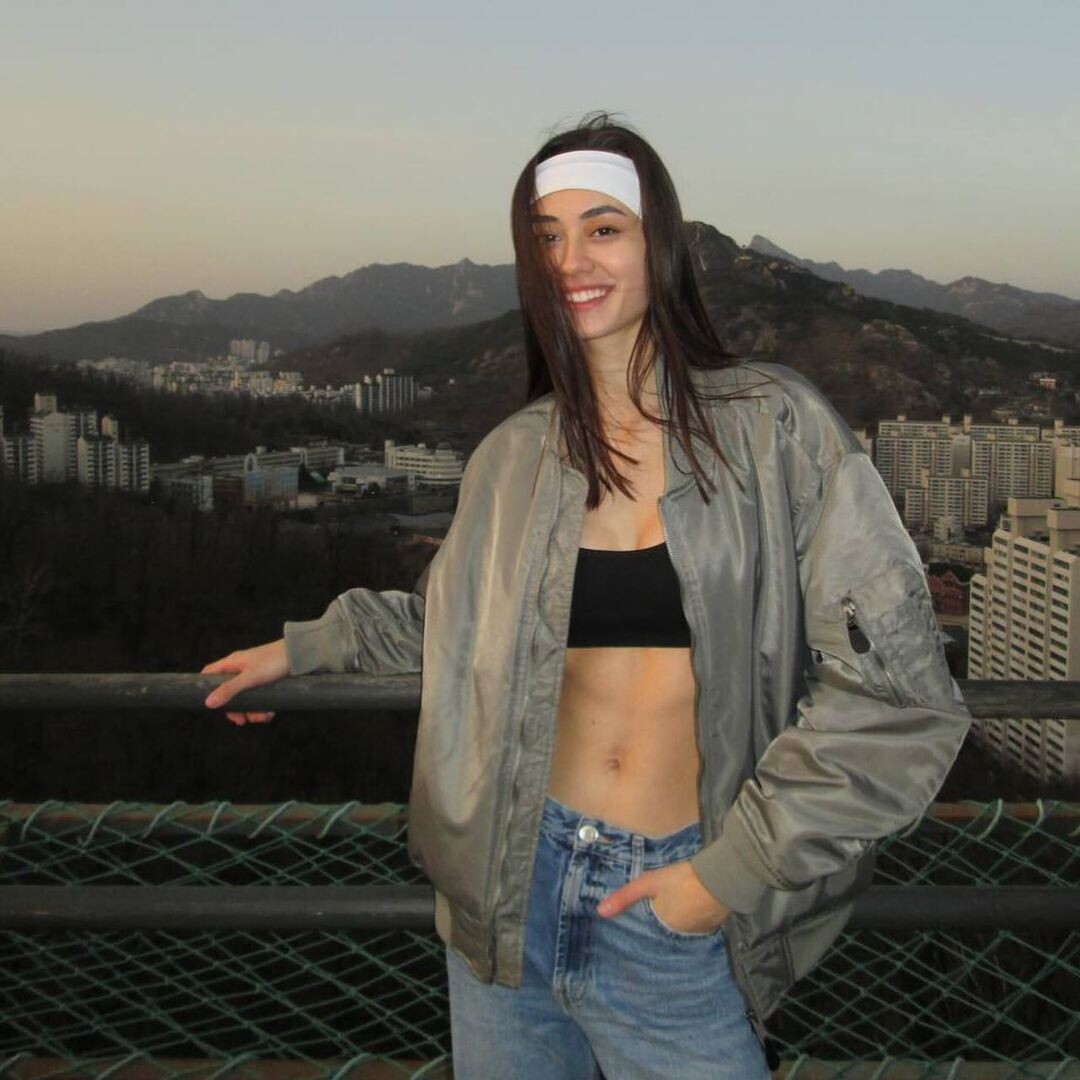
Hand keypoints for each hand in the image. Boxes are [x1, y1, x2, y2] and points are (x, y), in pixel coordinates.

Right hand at [202, 639, 287, 725]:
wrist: (301, 655)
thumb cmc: (273, 661)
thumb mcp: (249, 678)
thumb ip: (229, 690)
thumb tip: (209, 703)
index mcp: (232, 663)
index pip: (210, 674)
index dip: (207, 689)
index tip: (214, 706)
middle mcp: (241, 669)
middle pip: (229, 692)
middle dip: (236, 708)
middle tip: (242, 720)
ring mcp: (254, 675)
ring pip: (246, 698)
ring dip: (252, 711)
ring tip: (261, 717)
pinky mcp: (267, 682)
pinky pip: (260, 698)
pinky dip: (263, 707)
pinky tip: (269, 714)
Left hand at [597, 859, 730, 934]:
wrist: (722, 878)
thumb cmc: (682, 880)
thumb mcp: (650, 883)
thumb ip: (626, 897)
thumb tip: (600, 912)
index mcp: (663, 928)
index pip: (649, 932)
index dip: (645, 924)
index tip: (639, 919)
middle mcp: (681, 936)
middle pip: (666, 929)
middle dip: (661, 921)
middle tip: (659, 906)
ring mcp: (699, 932)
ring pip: (682, 926)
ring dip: (678, 918)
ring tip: (674, 905)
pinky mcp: (714, 924)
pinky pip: (697, 923)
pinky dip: (693, 916)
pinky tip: (692, 905)